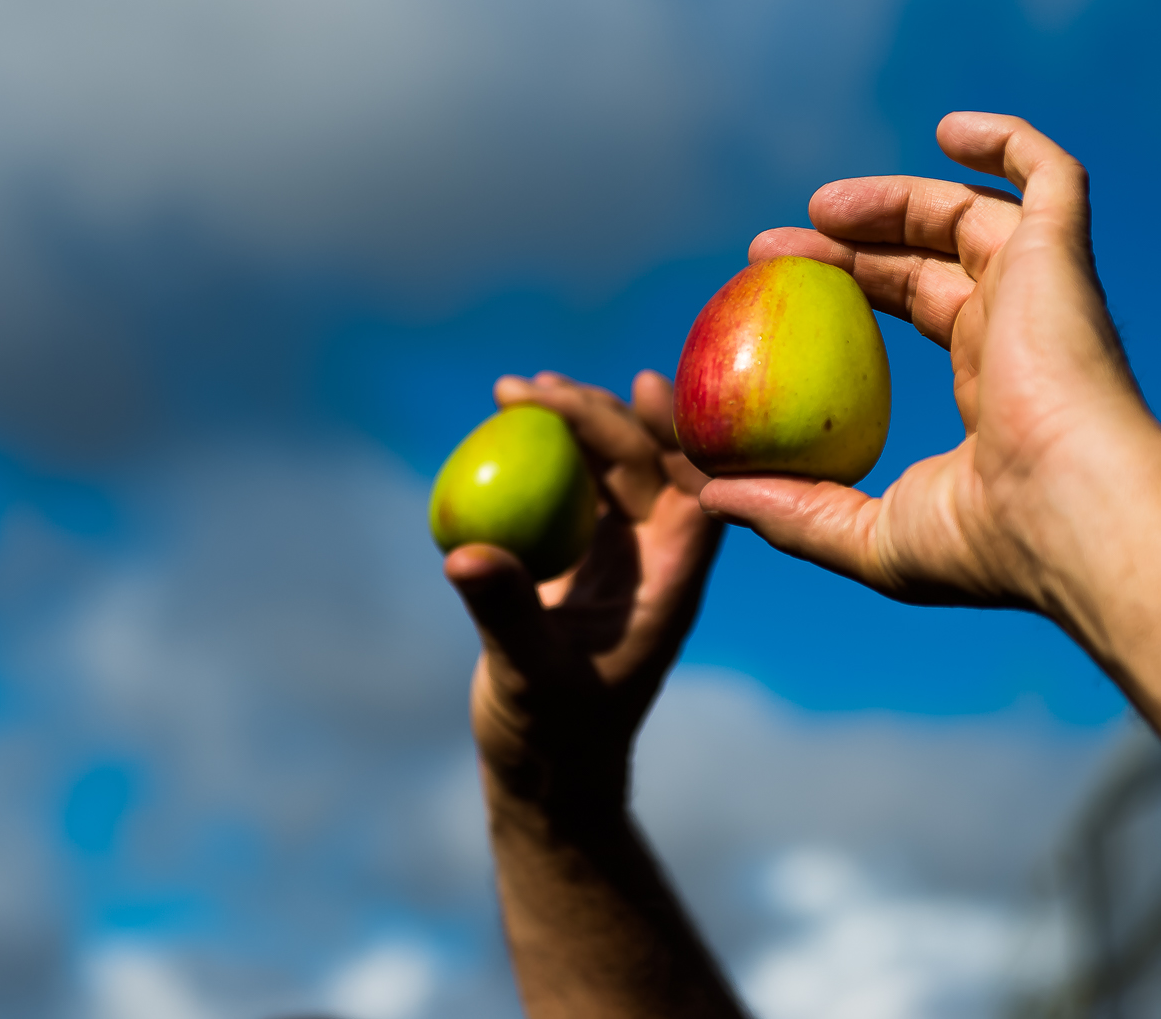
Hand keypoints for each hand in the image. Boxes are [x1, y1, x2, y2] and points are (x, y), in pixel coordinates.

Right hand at [444, 370, 722, 815]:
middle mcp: (652, 559)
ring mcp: (617, 557)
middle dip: (603, 414)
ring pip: (609, 469)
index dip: (678, 433)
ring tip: (517, 391)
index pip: (693, 489)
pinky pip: (570, 491)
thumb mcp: (527, 675)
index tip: (639, 385)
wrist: (547, 775)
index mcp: (670, 581)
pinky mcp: (579, 561)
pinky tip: (504, 429)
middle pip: (647, 464)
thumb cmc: (554, 738)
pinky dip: (543, 458)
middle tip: (538, 385)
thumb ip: (505, 614)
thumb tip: (466, 553)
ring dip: (571, 426)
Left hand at [698, 112, 1154, 610]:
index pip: (920, 312)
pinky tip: (948, 131)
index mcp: (992, 388)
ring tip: (821, 205)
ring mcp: (1048, 290)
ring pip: (973, 211)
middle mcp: (1022, 332)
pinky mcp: (1066, 255)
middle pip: (933, 259)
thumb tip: (711, 494)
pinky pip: (1050, 174)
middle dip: (854, 244)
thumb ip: (795, 512)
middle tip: (774, 248)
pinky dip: (1007, 140)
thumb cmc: (986, 539)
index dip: (851, 290)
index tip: (770, 288)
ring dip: (897, 197)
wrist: (1074, 515)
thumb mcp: (868, 537)